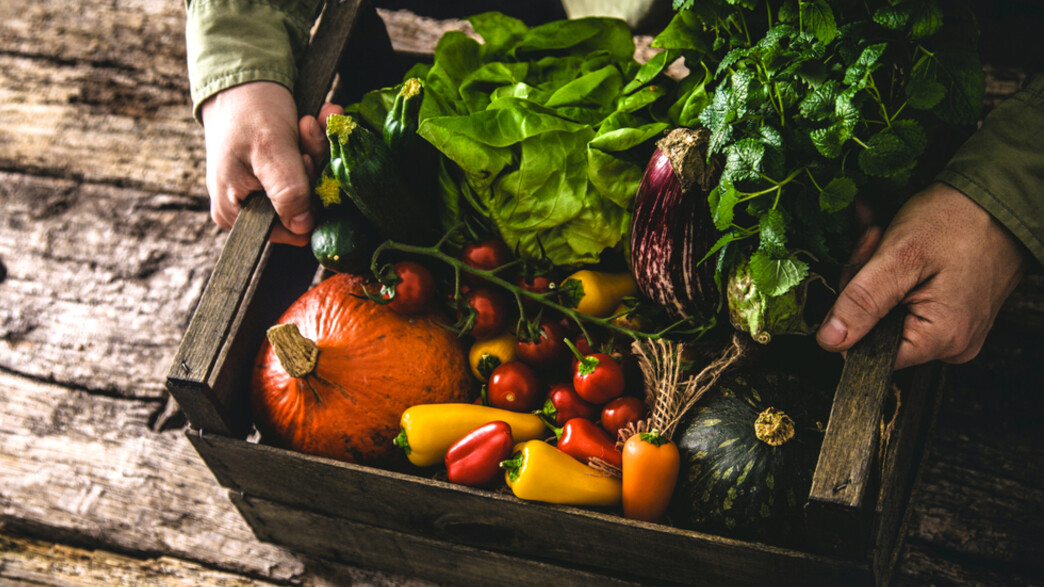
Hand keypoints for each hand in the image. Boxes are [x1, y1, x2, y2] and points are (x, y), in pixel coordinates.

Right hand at [200, 81, 342, 244]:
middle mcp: (249, 208)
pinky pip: (309, 167)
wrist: (242, 76)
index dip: (308, 199)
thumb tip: (302, 227)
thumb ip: (287, 191)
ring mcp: (265, 190)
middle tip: (307, 129)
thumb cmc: (248, 110)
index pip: (291, 230)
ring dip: (318, 149)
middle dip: (314, 165)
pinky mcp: (279, 173)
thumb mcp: (271, 149)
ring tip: (309, 119)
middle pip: (304, 205)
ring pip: (311, 184)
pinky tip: (317, 118)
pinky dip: (316, 143)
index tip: (307, 160)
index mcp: (236, 212)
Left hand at [817, 182, 1027, 369]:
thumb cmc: (959, 220)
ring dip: (874, 269)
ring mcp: (954, 327)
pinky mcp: (952, 311)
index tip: (859, 271)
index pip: (869, 350)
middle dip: (863, 282)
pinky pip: (906, 299)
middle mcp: (952, 343)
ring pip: (887, 310)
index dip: (851, 312)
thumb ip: (862, 302)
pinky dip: (891, 270)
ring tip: (884, 235)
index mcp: (941, 338)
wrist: (1000, 194)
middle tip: (874, 241)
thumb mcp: (898, 257)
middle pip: (876, 329)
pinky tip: (890, 240)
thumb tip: (830, 341)